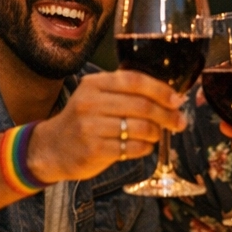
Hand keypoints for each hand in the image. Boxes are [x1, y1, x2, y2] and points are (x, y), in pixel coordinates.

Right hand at [26, 70, 185, 183]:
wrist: (52, 147)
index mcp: (94, 84)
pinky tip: (143, 146)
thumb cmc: (84, 120)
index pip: (134, 81)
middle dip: (167, 115)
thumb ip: (126, 92)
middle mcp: (90, 103)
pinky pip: (132, 148)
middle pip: (142, 106)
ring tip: (156, 134)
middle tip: (179, 122)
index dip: (160, 90)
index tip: (177, 100)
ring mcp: (90, 127)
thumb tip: (170, 97)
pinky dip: (144, 148)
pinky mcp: (93, 150)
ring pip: (140, 128)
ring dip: (156, 132)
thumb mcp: (97, 97)